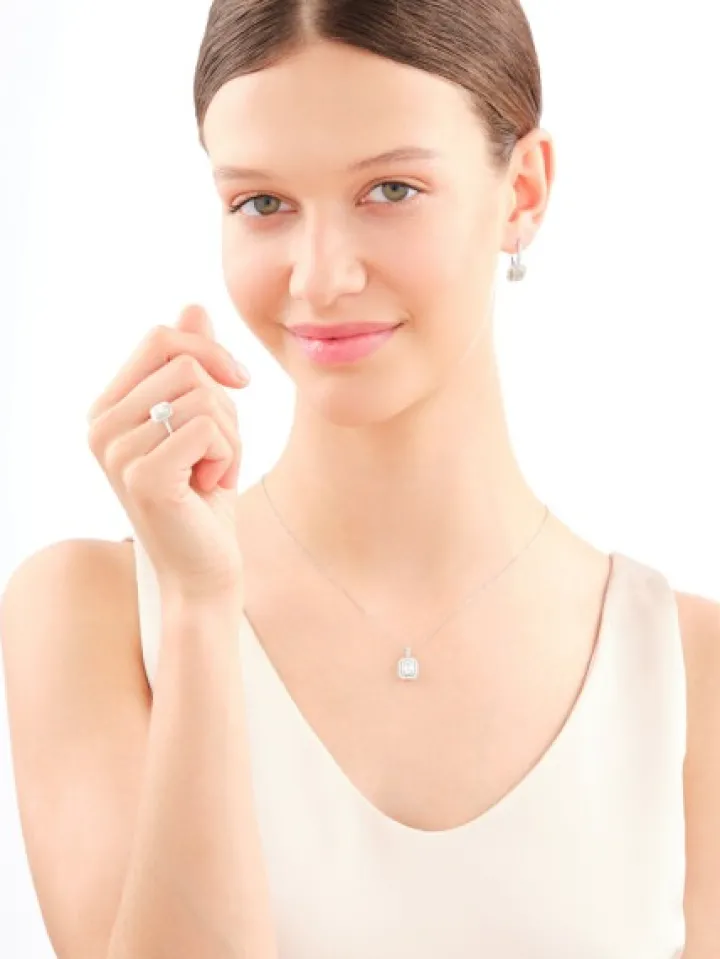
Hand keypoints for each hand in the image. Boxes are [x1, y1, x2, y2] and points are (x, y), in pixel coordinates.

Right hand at [87, 304, 250, 602]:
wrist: (204, 566)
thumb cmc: (203, 495)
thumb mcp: (203, 421)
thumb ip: (191, 365)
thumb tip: (193, 305)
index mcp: (108, 407)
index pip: (161, 338)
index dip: (211, 351)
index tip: (239, 382)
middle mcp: (101, 426)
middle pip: (188, 365)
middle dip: (226, 407)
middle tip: (217, 453)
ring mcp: (117, 451)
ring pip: (204, 397)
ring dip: (230, 437)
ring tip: (211, 472)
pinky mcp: (144, 476)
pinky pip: (210, 429)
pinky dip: (229, 457)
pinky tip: (209, 487)